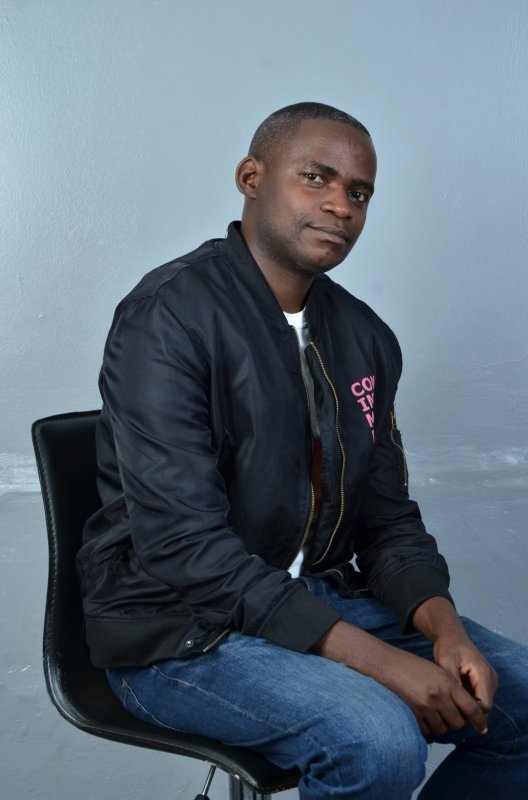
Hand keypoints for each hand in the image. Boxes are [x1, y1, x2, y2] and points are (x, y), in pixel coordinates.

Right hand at [314, 620, 488, 735]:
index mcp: (447, 682)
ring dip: (442, 725)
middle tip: (450, 715)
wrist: (388, 665)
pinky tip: (423, 716)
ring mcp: (425, 706)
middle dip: (456, 722)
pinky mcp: (414, 714)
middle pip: (458, 722)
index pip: (471, 707)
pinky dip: (429, 727)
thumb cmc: (413, 666)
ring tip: (435, 714)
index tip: (482, 728)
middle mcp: (439, 695)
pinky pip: (428, 730)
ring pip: (444, 728)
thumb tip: (466, 709)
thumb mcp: (437, 671)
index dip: (480, 721)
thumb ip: (452, 689)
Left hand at [412, 597, 498, 732]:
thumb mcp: (446, 662)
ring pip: (483, 705)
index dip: (470, 712)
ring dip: (469, 707)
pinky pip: (481, 698)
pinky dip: (470, 701)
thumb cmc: (448, 647)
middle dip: (469, 711)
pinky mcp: (486, 682)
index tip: (452, 710)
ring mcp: (491, 681)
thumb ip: (453, 682)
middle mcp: (491, 679)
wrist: (452, 636)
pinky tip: (455, 697)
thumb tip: (457, 703)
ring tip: (451, 702)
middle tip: (449, 708)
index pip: (484, 705)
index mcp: (484, 674)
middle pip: (485, 707)